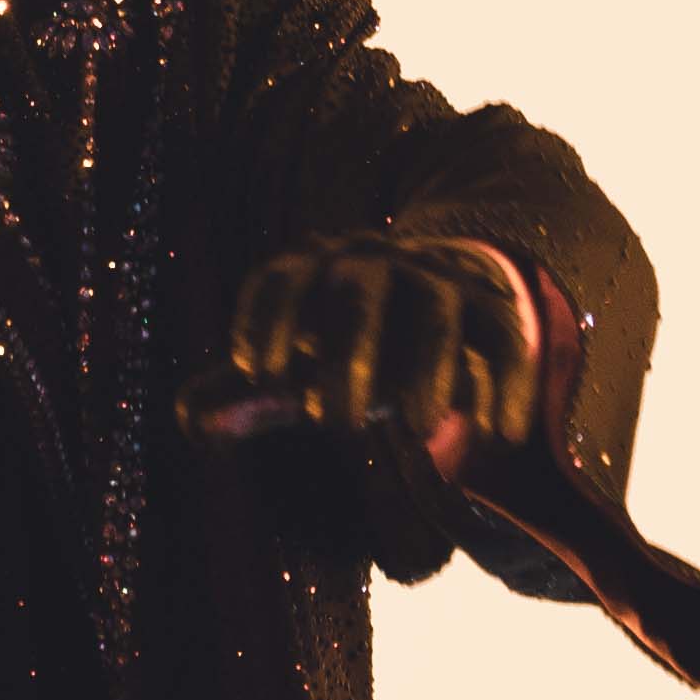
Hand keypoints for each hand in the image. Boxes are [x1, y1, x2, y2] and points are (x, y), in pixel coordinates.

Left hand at [209, 233, 545, 469]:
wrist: (426, 296)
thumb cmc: (337, 341)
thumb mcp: (291, 360)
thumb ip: (245, 393)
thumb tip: (191, 423)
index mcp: (312, 267)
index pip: (282, 278)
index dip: (266, 319)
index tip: (258, 375)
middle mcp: (373, 262)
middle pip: (358, 294)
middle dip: (347, 353)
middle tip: (330, 422)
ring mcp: (437, 279)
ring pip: (434, 313)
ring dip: (428, 368)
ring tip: (418, 431)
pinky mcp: (492, 307)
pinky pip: (505, 340)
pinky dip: (507, 386)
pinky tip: (499, 437)